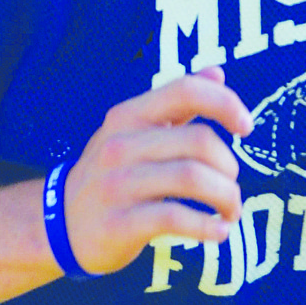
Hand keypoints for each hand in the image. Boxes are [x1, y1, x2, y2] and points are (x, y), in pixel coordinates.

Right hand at [61, 67, 252, 274]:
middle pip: (199, 141)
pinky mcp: (119, 223)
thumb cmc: (111, 174)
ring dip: (226, 197)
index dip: (225, 103)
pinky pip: (175, 218)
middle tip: (232, 187)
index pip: (186, 90)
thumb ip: (176, 103)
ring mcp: (118, 184)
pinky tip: (218, 232)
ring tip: (231, 211)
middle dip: (229, 167)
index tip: (246, 128)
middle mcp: (121, 144)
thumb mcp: (134, 131)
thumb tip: (217, 72)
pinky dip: (207, 227)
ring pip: (192, 178)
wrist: (59, 224)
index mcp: (129, 115)